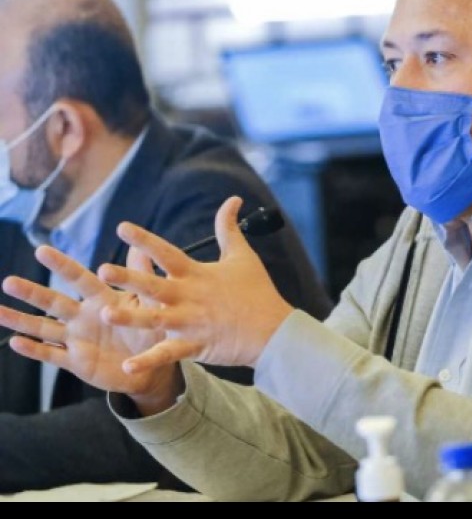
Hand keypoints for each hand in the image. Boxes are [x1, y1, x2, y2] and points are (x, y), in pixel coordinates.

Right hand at [0, 244, 174, 398]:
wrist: (152, 365)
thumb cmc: (151, 328)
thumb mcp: (149, 303)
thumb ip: (141, 277)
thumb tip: (141, 245)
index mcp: (102, 299)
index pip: (79, 279)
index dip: (62, 266)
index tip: (41, 250)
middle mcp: (84, 316)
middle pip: (53, 302)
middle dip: (32, 293)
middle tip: (8, 281)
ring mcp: (77, 339)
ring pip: (44, 328)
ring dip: (21, 320)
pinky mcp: (76, 361)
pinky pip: (51, 355)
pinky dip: (34, 350)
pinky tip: (14, 343)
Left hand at [98, 196, 293, 373]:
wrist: (273, 330)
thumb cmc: (258, 291)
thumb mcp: (243, 256)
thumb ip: (229, 228)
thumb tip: (233, 199)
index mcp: (197, 274)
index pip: (167, 253)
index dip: (145, 240)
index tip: (122, 228)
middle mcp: (189, 297)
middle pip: (153, 286)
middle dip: (128, 278)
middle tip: (102, 270)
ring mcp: (191, 323)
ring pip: (155, 320)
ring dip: (130, 318)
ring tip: (105, 314)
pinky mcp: (195, 346)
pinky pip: (167, 354)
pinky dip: (148, 361)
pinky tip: (127, 366)